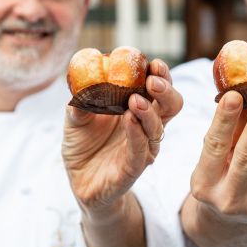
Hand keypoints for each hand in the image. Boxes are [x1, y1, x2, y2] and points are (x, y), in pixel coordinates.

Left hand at [62, 59, 182, 214]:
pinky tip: (129, 120)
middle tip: (152, 80)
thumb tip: (82, 79)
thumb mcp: (75, 118)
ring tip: (135, 100)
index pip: (159, 88)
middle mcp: (147, 127)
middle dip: (166, 90)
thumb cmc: (84, 147)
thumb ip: (80, 100)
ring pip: (158, 128)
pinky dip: (136, 134)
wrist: (80, 183)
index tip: (153, 63)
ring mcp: (143, 148)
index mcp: (138, 109)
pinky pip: (140, 151)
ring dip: (149, 112)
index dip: (161, 74)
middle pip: (171, 105)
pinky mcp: (133, 168)